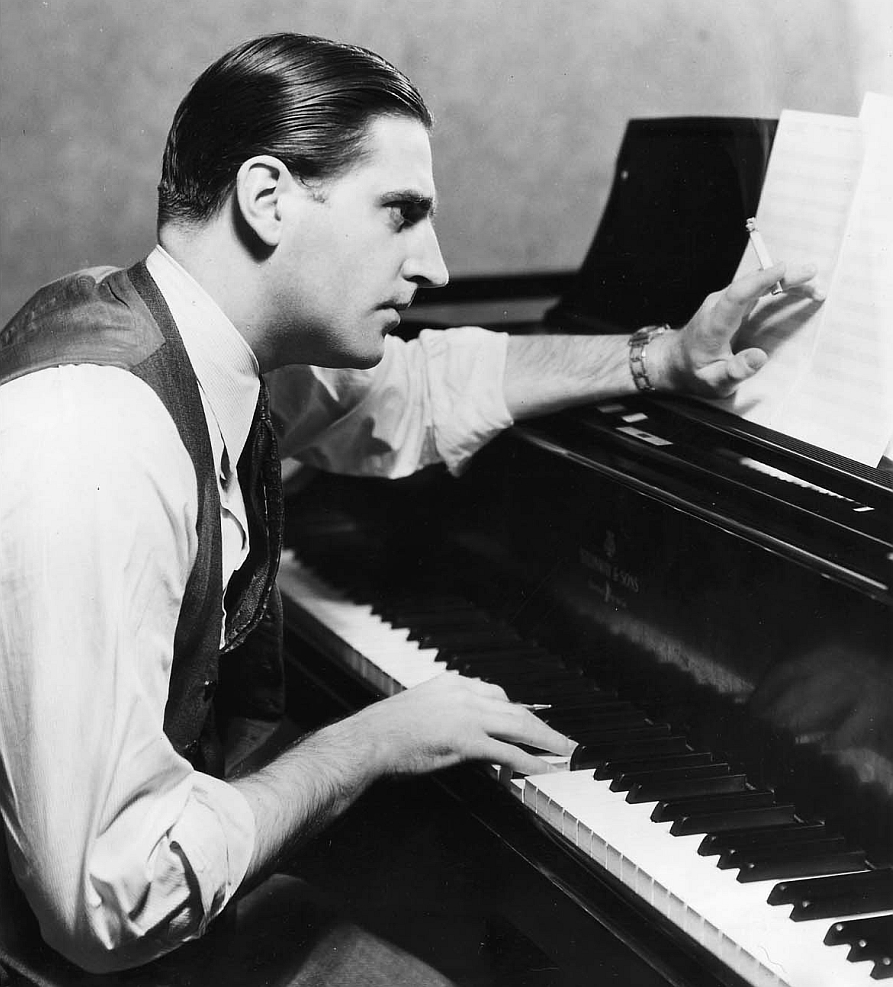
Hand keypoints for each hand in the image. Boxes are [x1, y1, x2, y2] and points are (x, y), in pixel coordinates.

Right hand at [352, 672, 575, 776]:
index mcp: (451, 683)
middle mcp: (464, 694)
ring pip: (519, 726)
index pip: (497, 694)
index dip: (519, 710)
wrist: (367, 740)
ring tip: (566, 752)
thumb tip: (457, 730)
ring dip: (547, 741)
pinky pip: (508, 752)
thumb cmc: (385, 732)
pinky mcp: (466, 740)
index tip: (533, 720)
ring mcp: (467, 716)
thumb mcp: (420, 710)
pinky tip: (545, 770)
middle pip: (515, 708)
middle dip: (543, 725)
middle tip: (564, 738)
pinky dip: (531, 762)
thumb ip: (444, 714)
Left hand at [653, 262, 823, 397]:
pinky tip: (800, 287)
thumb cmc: (695, 373)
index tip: (784, 269)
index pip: (737, 295)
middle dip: (783, 277)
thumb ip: (735, 372)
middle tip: (812, 276)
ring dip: (786, 280)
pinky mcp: (732, 302)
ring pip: (756, 282)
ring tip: (815, 288)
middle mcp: (717, 306)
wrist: (675, 362)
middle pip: (751, 283)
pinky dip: (780, 284)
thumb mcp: (714, 382)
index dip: (760, 280)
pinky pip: (757, 287)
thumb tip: (760, 357)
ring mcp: (724, 301)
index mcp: (713, 325)